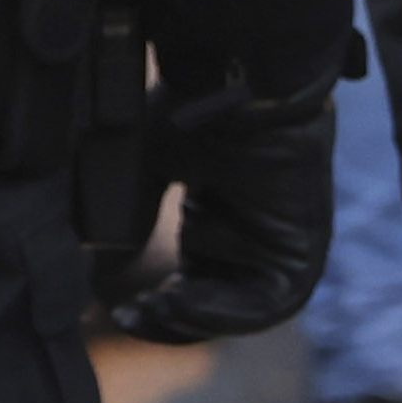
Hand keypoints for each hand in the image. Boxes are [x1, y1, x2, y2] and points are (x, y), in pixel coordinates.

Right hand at [106, 78, 336, 344]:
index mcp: (222, 222)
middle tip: (128, 315)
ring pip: (241, 313)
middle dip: (169, 321)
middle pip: (214, 307)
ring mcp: (283, 249)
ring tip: (153, 308)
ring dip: (194, 321)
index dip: (155, 309)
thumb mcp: (145, 169)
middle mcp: (254, 240)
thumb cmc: (194, 109)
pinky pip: (267, 304)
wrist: (242, 81)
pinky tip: (177, 300)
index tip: (116, 309)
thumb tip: (96, 273)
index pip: (192, 288)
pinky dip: (223, 313)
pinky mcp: (305, 253)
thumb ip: (127, 221)